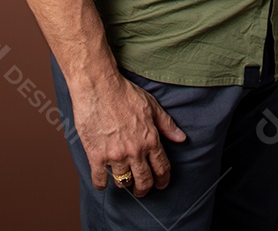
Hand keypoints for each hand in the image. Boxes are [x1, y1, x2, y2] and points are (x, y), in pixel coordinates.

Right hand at [71, 73, 186, 197]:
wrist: (98, 86)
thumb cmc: (124, 93)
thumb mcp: (151, 105)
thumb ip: (166, 124)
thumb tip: (181, 138)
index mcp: (150, 139)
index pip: (162, 168)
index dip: (163, 180)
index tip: (160, 184)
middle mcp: (135, 151)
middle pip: (144, 181)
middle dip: (144, 189)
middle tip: (141, 190)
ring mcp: (115, 155)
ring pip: (123, 182)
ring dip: (124, 183)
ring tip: (122, 179)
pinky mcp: (96, 156)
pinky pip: (100, 180)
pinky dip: (101, 184)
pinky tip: (102, 181)